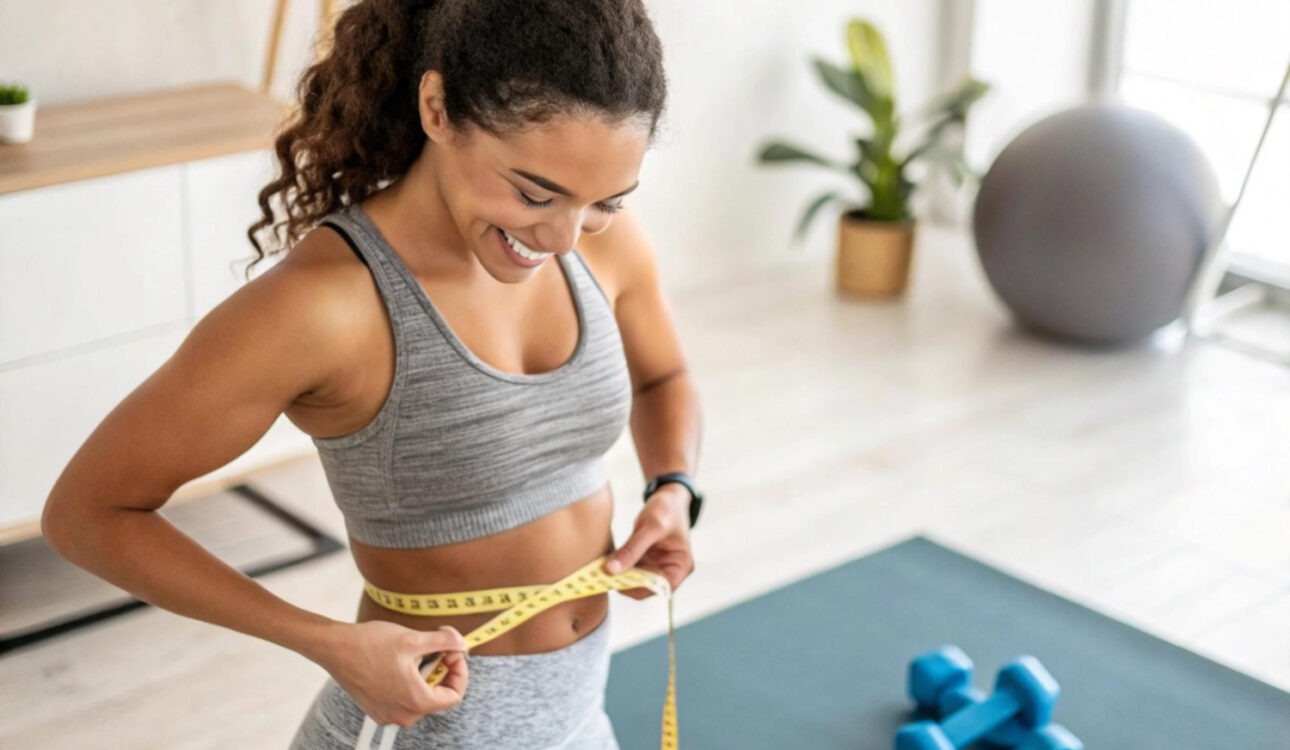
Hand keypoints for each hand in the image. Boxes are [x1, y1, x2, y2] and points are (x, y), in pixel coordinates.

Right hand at [319, 620, 469, 727]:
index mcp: (415, 701)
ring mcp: (387, 714)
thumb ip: (445, 643)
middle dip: (442, 670)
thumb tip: (462, 643)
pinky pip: (403, 699)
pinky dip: (410, 681)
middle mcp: (402, 714)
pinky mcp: (377, 708)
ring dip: (426, 675)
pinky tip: (401, 661)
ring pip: (420, 697)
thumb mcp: (414, 639)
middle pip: (437, 696)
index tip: (453, 652)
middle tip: (438, 647)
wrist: (335, 647)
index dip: (459, 671)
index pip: (454, 696)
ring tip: (417, 652)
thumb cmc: (371, 644)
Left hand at [602, 484, 694, 599]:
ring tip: (600, 570)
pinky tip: (605, 562)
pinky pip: (631, 569)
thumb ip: (632, 549)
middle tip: (601, 576)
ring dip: (620, 576)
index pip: (658, 588)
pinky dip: (619, 567)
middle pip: (645, 587)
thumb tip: (611, 570)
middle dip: (625, 583)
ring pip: (635, 580)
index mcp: (681, 567)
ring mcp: (657, 566)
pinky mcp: (646, 561)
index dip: (636, 588)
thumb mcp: (651, 527)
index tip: (613, 580)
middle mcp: (671, 571)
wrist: (669, 496)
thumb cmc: (667, 509)